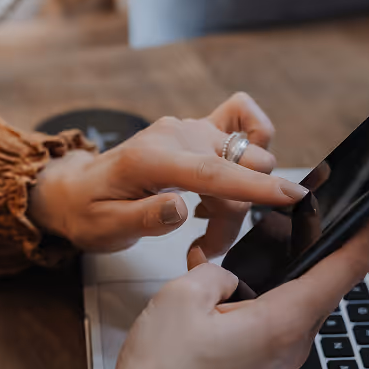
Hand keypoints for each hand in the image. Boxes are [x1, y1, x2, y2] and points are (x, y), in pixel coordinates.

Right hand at [26, 203, 368, 368]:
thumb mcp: (183, 296)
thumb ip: (219, 272)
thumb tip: (231, 278)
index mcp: (284, 323)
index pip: (347, 266)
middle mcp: (291, 348)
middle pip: (323, 284)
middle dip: (318, 243)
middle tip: (305, 209)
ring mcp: (276, 366)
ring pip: (295, 306)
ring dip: (284, 273)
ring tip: (258, 248)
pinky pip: (274, 327)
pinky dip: (264, 300)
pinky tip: (231, 291)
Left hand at [28, 93, 303, 255]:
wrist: (76, 190)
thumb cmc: (90, 212)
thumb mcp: (107, 228)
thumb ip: (144, 218)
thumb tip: (181, 208)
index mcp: (153, 158)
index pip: (214, 172)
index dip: (254, 187)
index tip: (292, 198)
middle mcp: (178, 134)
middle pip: (237, 172)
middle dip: (232, 217)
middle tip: (201, 249)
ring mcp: (191, 128)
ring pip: (245, 159)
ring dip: (235, 198)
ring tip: (203, 226)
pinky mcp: (198, 130)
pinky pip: (242, 119)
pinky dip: (250, 148)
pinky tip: (225, 183)